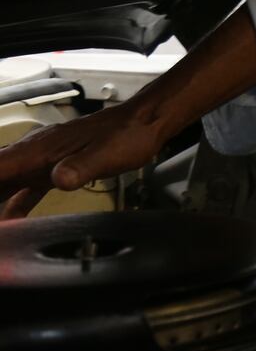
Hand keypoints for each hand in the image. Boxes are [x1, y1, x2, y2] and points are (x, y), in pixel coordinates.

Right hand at [0, 7, 255, 219]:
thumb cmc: (128, 135)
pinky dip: (16, 201)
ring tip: (1, 228)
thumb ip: (79, 168)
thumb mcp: (104, 155)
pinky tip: (12, 218)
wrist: (147, 122)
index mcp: (40, 148)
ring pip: (8, 181)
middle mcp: (36, 151)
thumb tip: (57, 179)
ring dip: (0, 197)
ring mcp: (46, 158)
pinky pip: (27, 186)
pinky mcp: (59, 165)